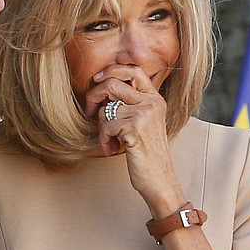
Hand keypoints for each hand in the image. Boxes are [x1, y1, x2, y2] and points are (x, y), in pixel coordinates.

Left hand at [84, 64, 183, 214]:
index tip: (97, 79)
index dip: (111, 70)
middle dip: (94, 97)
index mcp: (155, 98)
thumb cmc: (146, 153)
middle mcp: (152, 103)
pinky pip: (106, 126)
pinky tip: (113, 149)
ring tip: (111, 141)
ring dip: (102, 129)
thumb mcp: (143, 122)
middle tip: (90, 112)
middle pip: (112, 84)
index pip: (133, 70)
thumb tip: (102, 86)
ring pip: (105, 110)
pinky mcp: (134, 129)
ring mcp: (144, 115)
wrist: (159, 179)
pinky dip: (104, 140)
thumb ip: (130, 103)